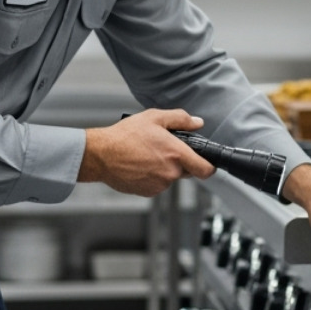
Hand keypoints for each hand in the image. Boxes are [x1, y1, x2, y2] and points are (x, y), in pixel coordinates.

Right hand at [80, 109, 214, 196]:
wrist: (101, 155)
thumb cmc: (124, 136)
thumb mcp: (154, 117)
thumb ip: (181, 119)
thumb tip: (197, 123)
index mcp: (176, 154)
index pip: (205, 170)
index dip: (209, 166)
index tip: (207, 163)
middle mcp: (170, 172)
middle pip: (187, 171)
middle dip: (180, 162)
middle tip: (162, 150)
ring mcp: (159, 184)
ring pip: (171, 177)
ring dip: (164, 169)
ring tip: (147, 156)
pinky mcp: (148, 192)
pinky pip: (158, 184)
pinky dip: (153, 176)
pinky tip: (140, 165)